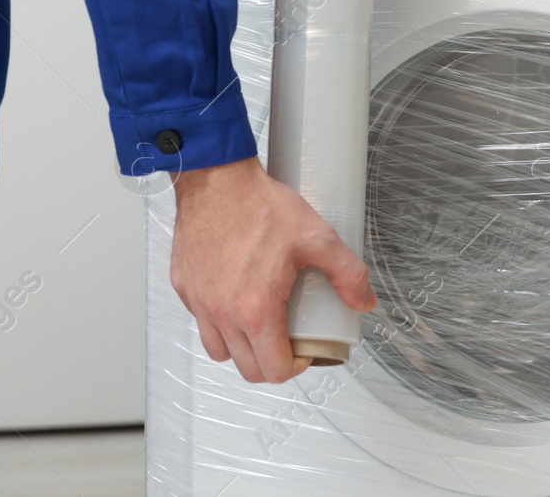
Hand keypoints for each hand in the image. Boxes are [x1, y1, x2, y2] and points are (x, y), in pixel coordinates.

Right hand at [169, 156, 376, 383]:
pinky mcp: (184, 288)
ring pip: (219, 350)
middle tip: (291, 340)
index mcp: (255, 310)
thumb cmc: (260, 206)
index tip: (306, 352)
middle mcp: (222, 314)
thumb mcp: (317, 238)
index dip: (296, 367)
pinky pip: (201, 321)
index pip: (273, 368)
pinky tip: (239, 299)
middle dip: (273, 362)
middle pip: (247, 367)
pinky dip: (220, 322)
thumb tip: (364, 300)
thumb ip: (347, 273)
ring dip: (244, 347)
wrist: (216, 180)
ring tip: (264, 323)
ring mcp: (199, 303)